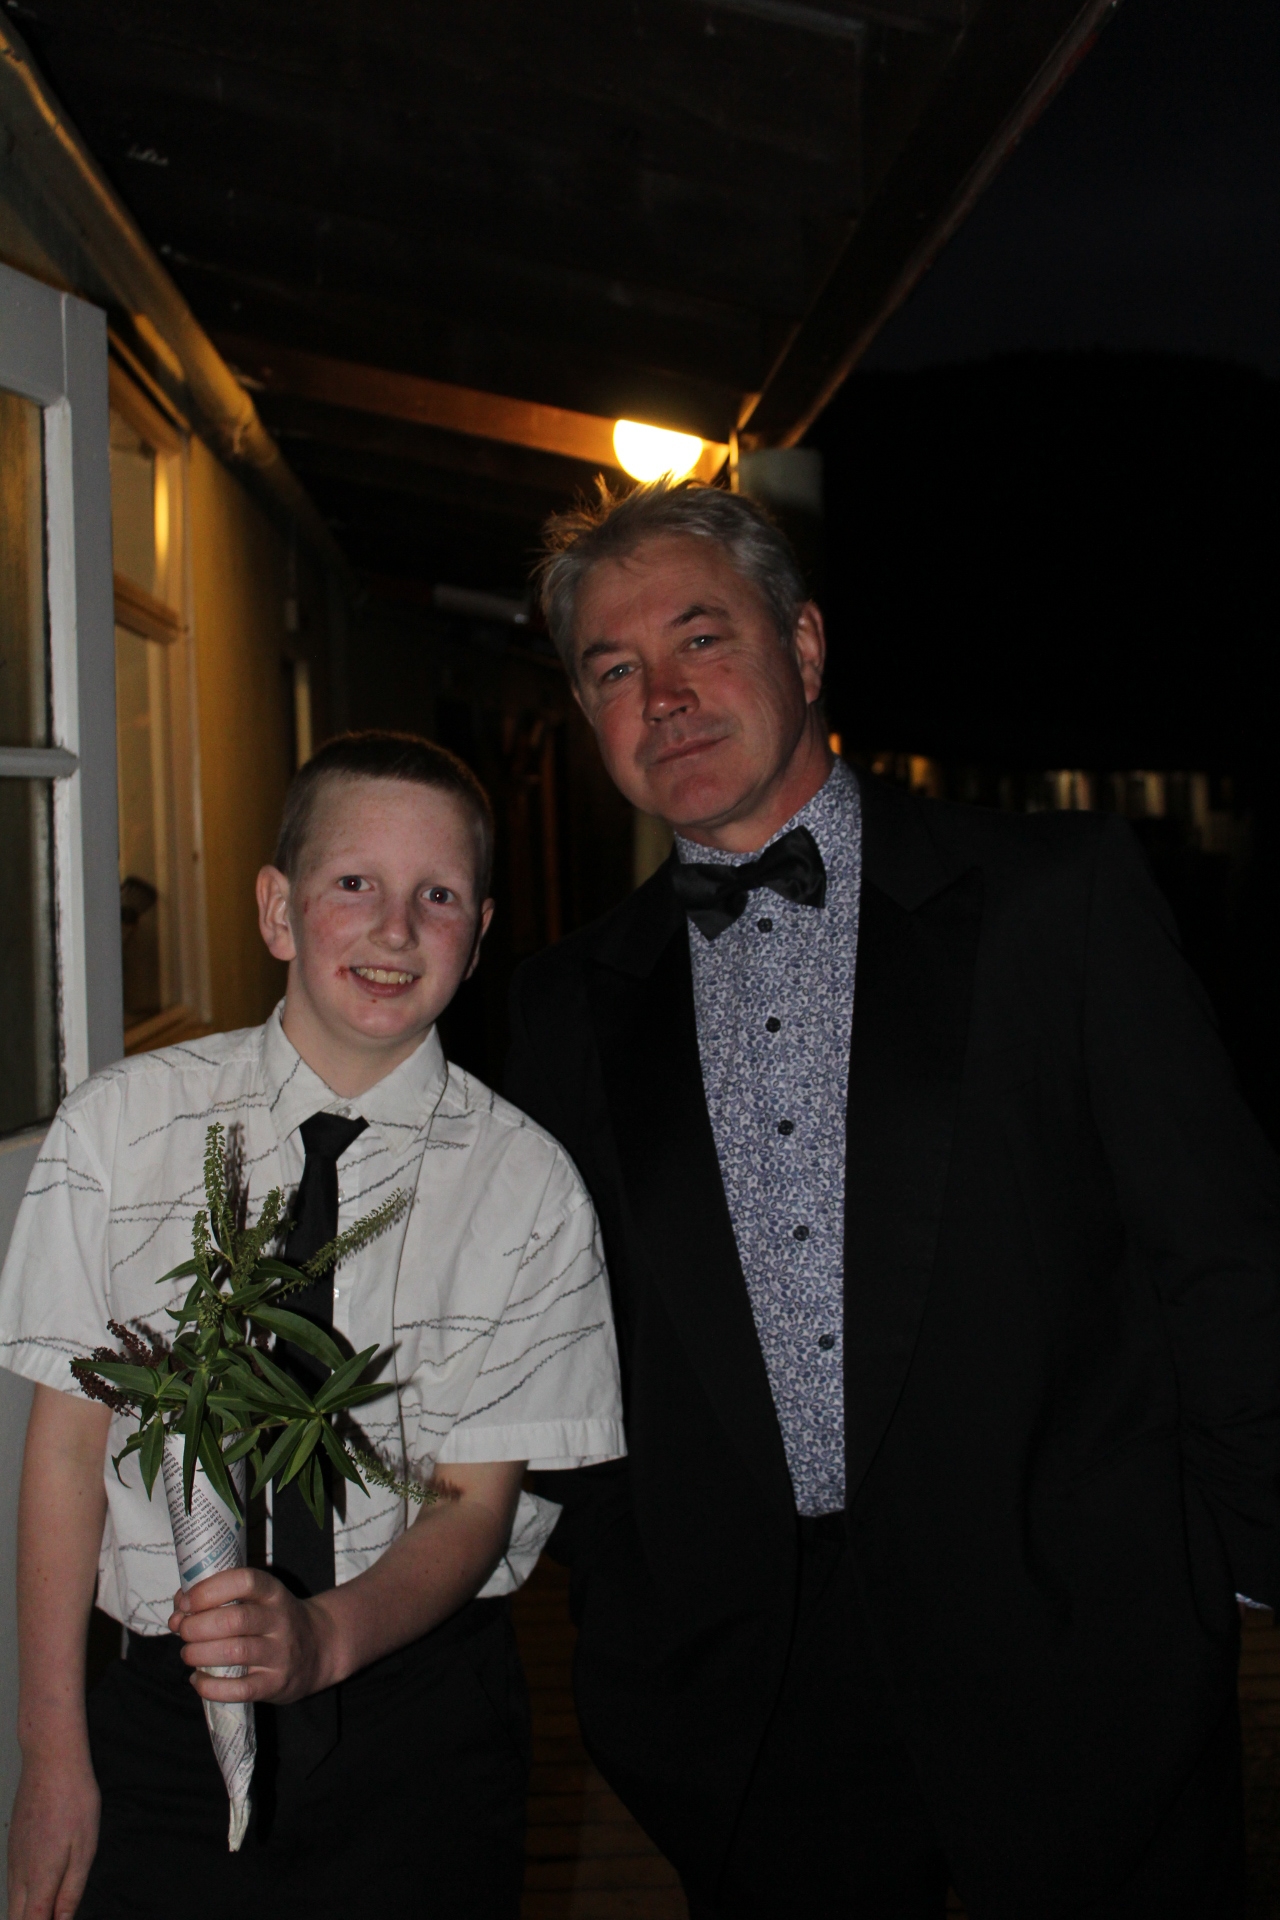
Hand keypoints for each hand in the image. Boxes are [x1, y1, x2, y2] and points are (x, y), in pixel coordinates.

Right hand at [7, 1747, 99, 1919]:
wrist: (50, 1761)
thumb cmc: (74, 1799)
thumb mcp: (85, 1847)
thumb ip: (71, 1890)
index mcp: (41, 1877)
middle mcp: (20, 1874)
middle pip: (17, 1918)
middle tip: (52, 1916)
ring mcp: (13, 1859)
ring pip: (11, 1902)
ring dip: (25, 1915)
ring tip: (46, 1912)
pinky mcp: (13, 1846)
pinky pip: (12, 1883)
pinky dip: (21, 1898)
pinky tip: (36, 1894)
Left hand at [169, 1567, 336, 1703]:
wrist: (320, 1648)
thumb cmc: (274, 1620)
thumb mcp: (257, 1600)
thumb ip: (216, 1600)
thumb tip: (176, 1616)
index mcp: (273, 1592)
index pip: (244, 1581)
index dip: (209, 1589)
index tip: (187, 1601)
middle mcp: (279, 1620)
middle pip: (234, 1620)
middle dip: (197, 1626)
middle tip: (183, 1631)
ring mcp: (279, 1653)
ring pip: (234, 1653)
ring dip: (199, 1654)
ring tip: (188, 1654)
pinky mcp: (275, 1684)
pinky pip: (239, 1689)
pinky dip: (210, 1686)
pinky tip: (198, 1679)